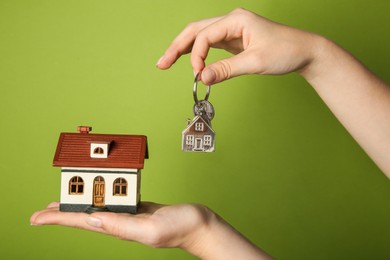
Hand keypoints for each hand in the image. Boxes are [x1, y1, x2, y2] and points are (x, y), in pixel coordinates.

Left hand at [30, 201, 211, 247]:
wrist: (199, 224)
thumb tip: (93, 219)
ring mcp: (130, 216)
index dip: (58, 219)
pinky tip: (99, 195)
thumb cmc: (179, 227)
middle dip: (63, 213)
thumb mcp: (149, 227)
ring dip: (81, 204)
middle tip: (43, 211)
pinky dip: (103, 196)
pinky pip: (116, 200)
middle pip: (85, 216)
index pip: (82, 222)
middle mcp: (121, 223)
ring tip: (66, 201)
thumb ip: (121, 225)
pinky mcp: (139, 208)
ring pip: (99, 208)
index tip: (36, 217)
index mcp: (120, 227)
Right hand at [156, 8, 319, 84]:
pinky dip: (198, 53)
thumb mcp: (255, 62)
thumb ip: (227, 70)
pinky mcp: (234, 41)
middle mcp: (231, 22)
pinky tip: (189, 61)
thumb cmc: (286, 51)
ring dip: (184, 49)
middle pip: (195, 30)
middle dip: (177, 47)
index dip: (196, 56)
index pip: (204, 35)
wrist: (304, 52)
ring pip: (200, 36)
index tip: (198, 75)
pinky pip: (210, 45)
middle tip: (161, 63)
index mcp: (236, 20)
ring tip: (166, 62)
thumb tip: (203, 78)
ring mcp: (232, 30)